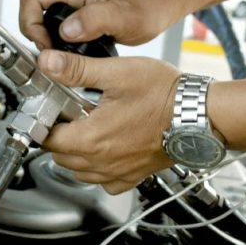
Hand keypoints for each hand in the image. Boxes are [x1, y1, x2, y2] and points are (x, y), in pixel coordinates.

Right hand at [19, 0, 173, 49]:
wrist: (159, 7)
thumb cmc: (147, 8)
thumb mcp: (124, 16)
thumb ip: (95, 20)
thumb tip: (67, 30)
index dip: (31, 22)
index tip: (47, 43)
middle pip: (32, 8)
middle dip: (35, 32)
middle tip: (52, 52)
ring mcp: (74, 5)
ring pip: (42, 18)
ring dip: (45, 38)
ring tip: (61, 55)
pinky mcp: (80, 16)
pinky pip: (56, 26)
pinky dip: (57, 41)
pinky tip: (70, 54)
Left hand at [38, 49, 178, 193]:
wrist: (200, 115)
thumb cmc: (165, 95)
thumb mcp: (117, 73)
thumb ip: (77, 69)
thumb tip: (49, 63)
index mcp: (91, 138)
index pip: (47, 139)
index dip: (45, 122)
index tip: (51, 109)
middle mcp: (101, 161)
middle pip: (60, 156)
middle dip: (60, 136)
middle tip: (72, 113)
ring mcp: (118, 172)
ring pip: (79, 171)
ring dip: (77, 153)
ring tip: (90, 128)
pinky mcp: (133, 176)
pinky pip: (104, 181)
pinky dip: (99, 169)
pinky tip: (107, 148)